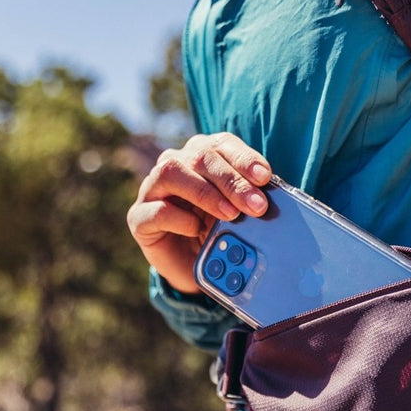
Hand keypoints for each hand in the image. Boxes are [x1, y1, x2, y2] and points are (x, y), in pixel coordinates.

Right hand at [126, 133, 271, 293]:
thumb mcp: (241, 214)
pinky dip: (180, 219)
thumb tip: (271, 198)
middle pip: (201, 156)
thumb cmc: (220, 231)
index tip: (265, 177)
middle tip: (257, 206)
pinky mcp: (139, 217)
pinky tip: (197, 230)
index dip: (244, 158)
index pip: (222, 144)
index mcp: (202, 154)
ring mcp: (153, 188)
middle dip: (232, 181)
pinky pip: (156, 209)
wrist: (194, 266)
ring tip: (230, 215)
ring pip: (172, 172)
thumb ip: (250, 200)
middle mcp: (176, 164)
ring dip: (205, 193)